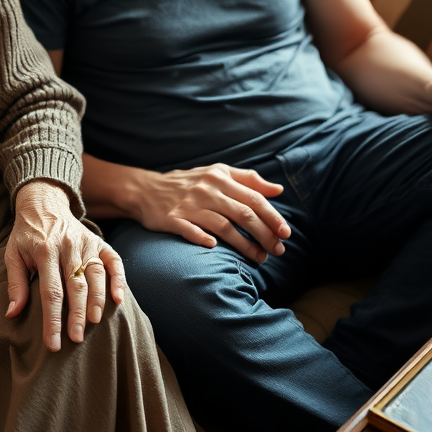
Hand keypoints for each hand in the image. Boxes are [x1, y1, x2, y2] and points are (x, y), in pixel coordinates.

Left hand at [5, 180, 125, 351]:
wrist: (43, 202)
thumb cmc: (27, 234)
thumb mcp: (13, 254)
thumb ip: (16, 284)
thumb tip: (12, 314)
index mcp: (44, 251)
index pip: (50, 292)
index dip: (52, 320)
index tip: (54, 343)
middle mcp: (67, 247)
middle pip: (75, 286)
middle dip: (76, 315)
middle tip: (77, 339)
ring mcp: (85, 243)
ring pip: (95, 275)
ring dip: (97, 300)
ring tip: (95, 322)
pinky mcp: (98, 241)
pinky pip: (113, 260)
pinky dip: (119, 278)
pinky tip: (119, 299)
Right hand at [131, 164, 290, 262]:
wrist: (146, 188)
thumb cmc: (188, 182)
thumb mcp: (217, 173)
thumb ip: (248, 180)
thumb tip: (278, 190)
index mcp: (219, 177)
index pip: (253, 197)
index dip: (272, 216)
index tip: (286, 233)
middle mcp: (206, 190)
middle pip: (243, 213)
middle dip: (264, 234)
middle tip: (278, 251)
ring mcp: (188, 205)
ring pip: (223, 226)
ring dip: (244, 245)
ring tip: (259, 258)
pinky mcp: (172, 219)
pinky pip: (191, 231)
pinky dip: (203, 239)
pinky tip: (215, 249)